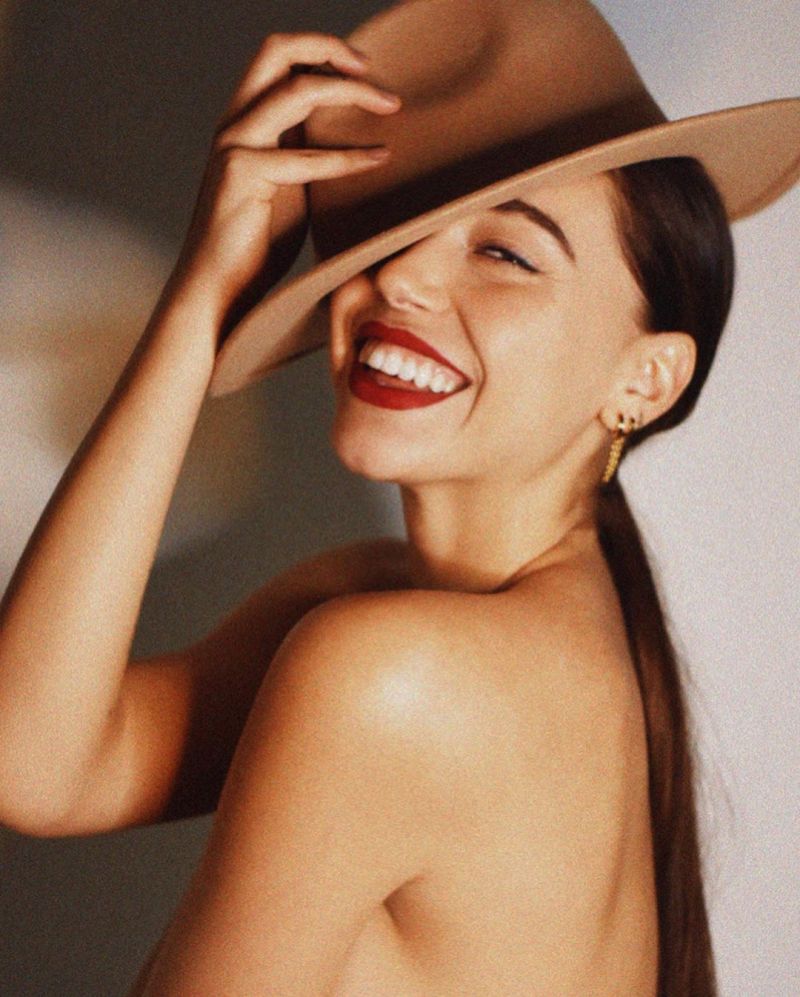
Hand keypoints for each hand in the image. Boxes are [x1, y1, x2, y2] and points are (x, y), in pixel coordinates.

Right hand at [162, 31, 400, 335]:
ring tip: (390, 106)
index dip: (322, 53)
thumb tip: (352, 143)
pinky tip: (379, 158)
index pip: (278, 60)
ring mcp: (234, 145)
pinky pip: (306, 157)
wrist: (218, 291)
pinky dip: (349, 156)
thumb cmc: (254, 250)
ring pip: (296, 90)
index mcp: (244, 124)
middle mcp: (234, 124)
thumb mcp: (289, 192)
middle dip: (329, 47)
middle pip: (276, 49)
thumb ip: (306, 159)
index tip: (365, 71)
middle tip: (373, 70)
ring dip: (351, 91)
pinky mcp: (241, 174)